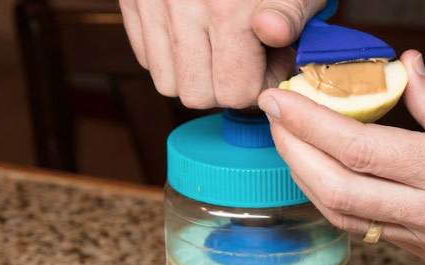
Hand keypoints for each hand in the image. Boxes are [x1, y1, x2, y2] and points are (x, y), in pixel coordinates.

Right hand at [119, 0, 324, 107]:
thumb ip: (291, 14)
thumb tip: (272, 30)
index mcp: (228, 7)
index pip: (235, 92)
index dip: (259, 84)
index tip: (270, 61)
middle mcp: (182, 6)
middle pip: (197, 94)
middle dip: (226, 86)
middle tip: (246, 57)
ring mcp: (151, 3)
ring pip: (166, 82)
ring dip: (196, 75)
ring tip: (220, 47)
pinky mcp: (132, 0)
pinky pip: (145, 56)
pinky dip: (171, 56)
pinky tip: (197, 36)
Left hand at [258, 50, 424, 264]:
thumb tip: (406, 72)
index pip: (358, 148)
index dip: (308, 123)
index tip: (280, 100)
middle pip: (335, 188)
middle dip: (292, 151)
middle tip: (274, 118)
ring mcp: (421, 237)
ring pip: (341, 215)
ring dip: (304, 178)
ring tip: (290, 143)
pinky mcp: (421, 250)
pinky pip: (361, 228)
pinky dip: (330, 199)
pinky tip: (322, 175)